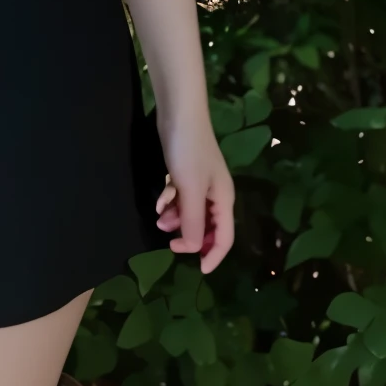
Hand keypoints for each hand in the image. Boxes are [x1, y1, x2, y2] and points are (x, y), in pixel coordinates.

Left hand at [154, 110, 234, 271]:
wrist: (179, 114)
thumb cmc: (188, 151)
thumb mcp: (190, 190)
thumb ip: (192, 220)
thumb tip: (191, 248)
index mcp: (224, 200)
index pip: (225, 237)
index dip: (213, 256)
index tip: (198, 270)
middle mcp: (216, 194)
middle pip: (208, 227)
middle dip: (191, 237)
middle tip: (171, 244)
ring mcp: (201, 183)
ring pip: (192, 213)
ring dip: (176, 220)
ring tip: (159, 220)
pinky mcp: (186, 173)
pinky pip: (181, 198)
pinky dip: (171, 203)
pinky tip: (159, 202)